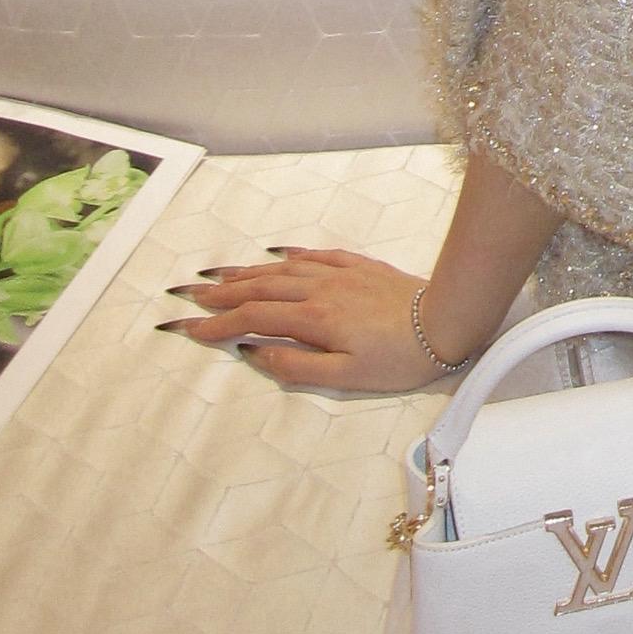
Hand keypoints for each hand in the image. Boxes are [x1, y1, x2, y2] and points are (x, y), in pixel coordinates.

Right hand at [157, 246, 462, 392]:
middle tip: (188, 295)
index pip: (252, 319)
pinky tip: (278, 255)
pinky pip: (316, 256)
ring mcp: (341, 274)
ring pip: (283, 269)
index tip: (186, 329)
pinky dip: (291, 256)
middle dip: (221, 293)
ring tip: (220, 276)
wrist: (446, 321)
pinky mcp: (361, 267)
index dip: (216, 325)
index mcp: (313, 319)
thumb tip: (254, 353)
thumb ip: (296, 366)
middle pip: (260, 288)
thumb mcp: (345, 378)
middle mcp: (321, 290)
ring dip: (248, 272)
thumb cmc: (398, 358)